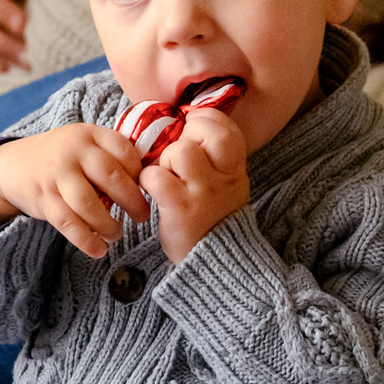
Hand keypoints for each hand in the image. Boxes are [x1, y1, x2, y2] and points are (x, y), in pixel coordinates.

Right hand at [0, 123, 148, 257]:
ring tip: (117, 235)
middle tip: (142, 217)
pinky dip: (85, 240)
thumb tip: (150, 179)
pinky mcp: (43, 198)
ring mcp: (56, 174)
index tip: (149, 190)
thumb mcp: (85, 143)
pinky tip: (98, 250)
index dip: (140, 174)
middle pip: (111, 176)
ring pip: (88, 203)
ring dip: (107, 224)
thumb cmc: (62, 158)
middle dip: (132, 201)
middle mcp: (73, 150)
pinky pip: (67, 222)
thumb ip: (111, 155)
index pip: (124, 151)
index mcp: (89, 134)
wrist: (14, 164)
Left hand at [140, 109, 249, 263]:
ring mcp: (202, 191)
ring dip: (165, 159)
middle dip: (184, 136)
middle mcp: (223, 177)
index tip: (192, 129)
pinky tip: (152, 191)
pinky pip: (156, 176)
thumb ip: (214, 159)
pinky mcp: (180, 207)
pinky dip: (148, 180)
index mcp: (235, 169)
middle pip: (204, 132)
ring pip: (179, 151)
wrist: (217, 262)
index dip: (205, 121)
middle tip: (176, 156)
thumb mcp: (227, 185)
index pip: (226, 128)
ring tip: (166, 176)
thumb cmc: (214, 218)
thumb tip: (185, 125)